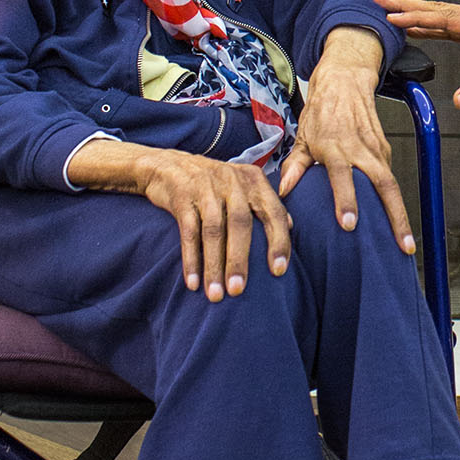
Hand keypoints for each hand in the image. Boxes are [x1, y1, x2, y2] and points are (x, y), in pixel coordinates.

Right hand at [67, 139, 291, 299]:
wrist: (168, 165)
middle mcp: (232, 181)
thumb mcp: (241, 185)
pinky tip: (193, 283)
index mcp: (253, 180)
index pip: (273, 212)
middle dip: (239, 260)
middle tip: (238, 291)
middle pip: (240, 224)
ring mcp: (206, 187)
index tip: (279, 271)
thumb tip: (291, 226)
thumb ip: (264, 204)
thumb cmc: (213, 184)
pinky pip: (188, 231)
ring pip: (213, 231)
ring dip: (214, 265)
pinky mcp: (182, 196)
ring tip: (215, 295)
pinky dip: (191, 259)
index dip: (278, 241)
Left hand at [277, 28, 415, 252]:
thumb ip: (295, 165)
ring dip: (401, 213)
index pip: (342, 176)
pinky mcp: (385, 150)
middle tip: (401, 245)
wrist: (346, 81)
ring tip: (405, 243)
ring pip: (393, 184)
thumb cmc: (321, 111)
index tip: (349, 224)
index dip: (346, 199)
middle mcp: (360, 148)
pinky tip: (395, 224)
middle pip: (384, 185)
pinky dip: (394, 202)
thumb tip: (284, 191)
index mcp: (334, 145)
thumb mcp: (302, 135)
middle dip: (395, 216)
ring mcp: (376, 149)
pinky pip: (390, 179)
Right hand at [375, 0, 459, 110]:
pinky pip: (455, 23)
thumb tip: (459, 100)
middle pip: (441, 10)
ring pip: (446, 13)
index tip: (393, 18)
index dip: (419, 19)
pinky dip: (434, 22)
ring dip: (418, 10)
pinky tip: (420, 27)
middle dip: (409, 5)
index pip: (448, 21)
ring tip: (391, 8)